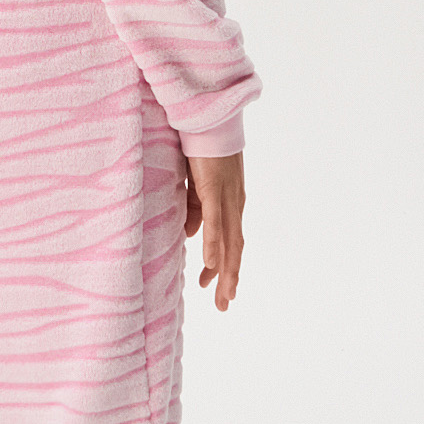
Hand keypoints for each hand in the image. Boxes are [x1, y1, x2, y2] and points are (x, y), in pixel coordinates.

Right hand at [184, 152, 244, 310]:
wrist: (208, 119)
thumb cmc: (201, 149)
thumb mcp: (196, 186)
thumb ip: (194, 210)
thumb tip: (189, 234)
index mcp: (229, 203)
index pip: (229, 242)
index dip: (224, 266)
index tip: (216, 287)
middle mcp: (233, 204)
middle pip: (234, 249)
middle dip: (229, 278)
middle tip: (223, 304)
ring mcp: (226, 197)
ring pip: (229, 242)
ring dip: (226, 270)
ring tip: (223, 294)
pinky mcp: (215, 189)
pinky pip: (215, 221)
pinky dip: (214, 244)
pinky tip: (210, 264)